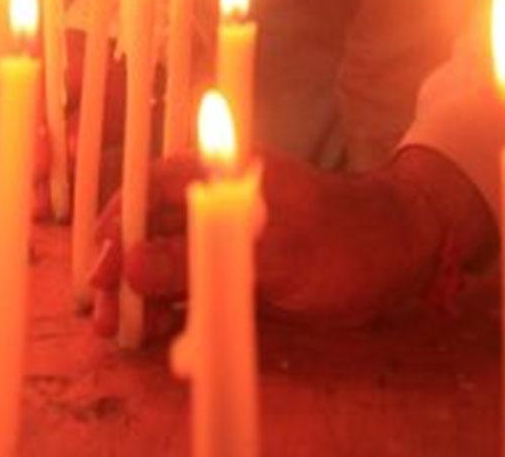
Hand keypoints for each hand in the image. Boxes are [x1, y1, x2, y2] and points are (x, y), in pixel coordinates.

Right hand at [89, 148, 465, 339]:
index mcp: (220, 173)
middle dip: (119, 269)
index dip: (118, 227)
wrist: (403, 255)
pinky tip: (152, 332)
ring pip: (166, 259)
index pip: (149, 189)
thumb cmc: (344, 240)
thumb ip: (202, 259)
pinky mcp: (238, 267)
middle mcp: (215, 197)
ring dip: (138, 293)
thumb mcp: (273, 255)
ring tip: (117, 332)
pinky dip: (169, 306)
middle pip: (149, 227)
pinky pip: (192, 283)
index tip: (101, 269)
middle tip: (101, 315)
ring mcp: (226, 233)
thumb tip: (133, 265)